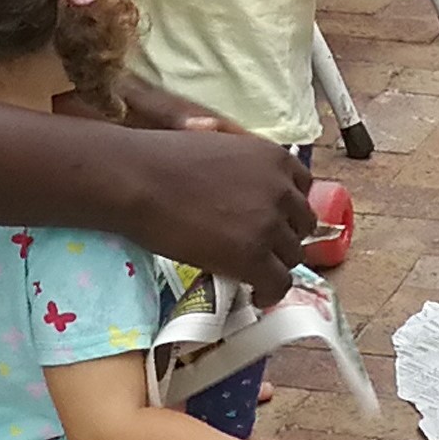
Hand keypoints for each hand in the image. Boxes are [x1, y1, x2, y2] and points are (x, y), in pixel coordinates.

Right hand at [116, 128, 311, 300]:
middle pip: (301, 225)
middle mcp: (281, 189)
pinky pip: (280, 283)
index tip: (271, 222)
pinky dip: (270, 292)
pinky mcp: (253, 256)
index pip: (302, 190)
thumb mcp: (220, 146)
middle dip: (282, 238)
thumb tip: (251, 193)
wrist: (136, 179)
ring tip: (250, 272)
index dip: (286, 209)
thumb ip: (246, 167)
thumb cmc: (162, 160)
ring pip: (292, 256)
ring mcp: (270, 224)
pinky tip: (254, 293)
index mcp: (274, 158)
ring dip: (273, 265)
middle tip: (258, 249)